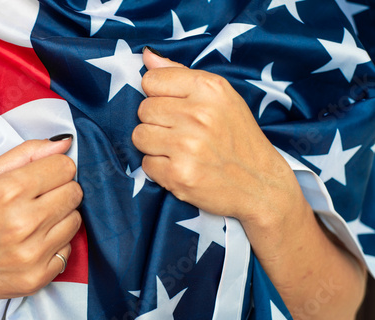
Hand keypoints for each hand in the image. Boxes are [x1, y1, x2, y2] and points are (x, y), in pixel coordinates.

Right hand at [0, 139, 81, 300]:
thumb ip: (28, 152)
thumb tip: (66, 142)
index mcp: (10, 190)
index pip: (65, 167)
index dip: (57, 169)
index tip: (45, 177)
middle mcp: (23, 222)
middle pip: (74, 193)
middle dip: (62, 191)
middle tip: (41, 199)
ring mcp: (32, 252)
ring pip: (75, 220)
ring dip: (61, 217)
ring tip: (37, 221)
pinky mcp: (38, 276)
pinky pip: (68, 249)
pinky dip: (56, 244)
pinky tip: (35, 242)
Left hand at [132, 48, 298, 226]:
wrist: (261, 184)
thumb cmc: (238, 138)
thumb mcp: (221, 97)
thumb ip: (180, 73)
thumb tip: (146, 55)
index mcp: (210, 88)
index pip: (151, 80)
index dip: (159, 96)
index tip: (176, 108)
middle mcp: (198, 115)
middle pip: (143, 109)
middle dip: (157, 122)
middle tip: (181, 133)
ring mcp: (187, 146)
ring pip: (139, 136)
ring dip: (154, 145)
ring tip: (179, 150)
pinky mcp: (179, 175)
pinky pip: (146, 164)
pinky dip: (159, 168)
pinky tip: (181, 167)